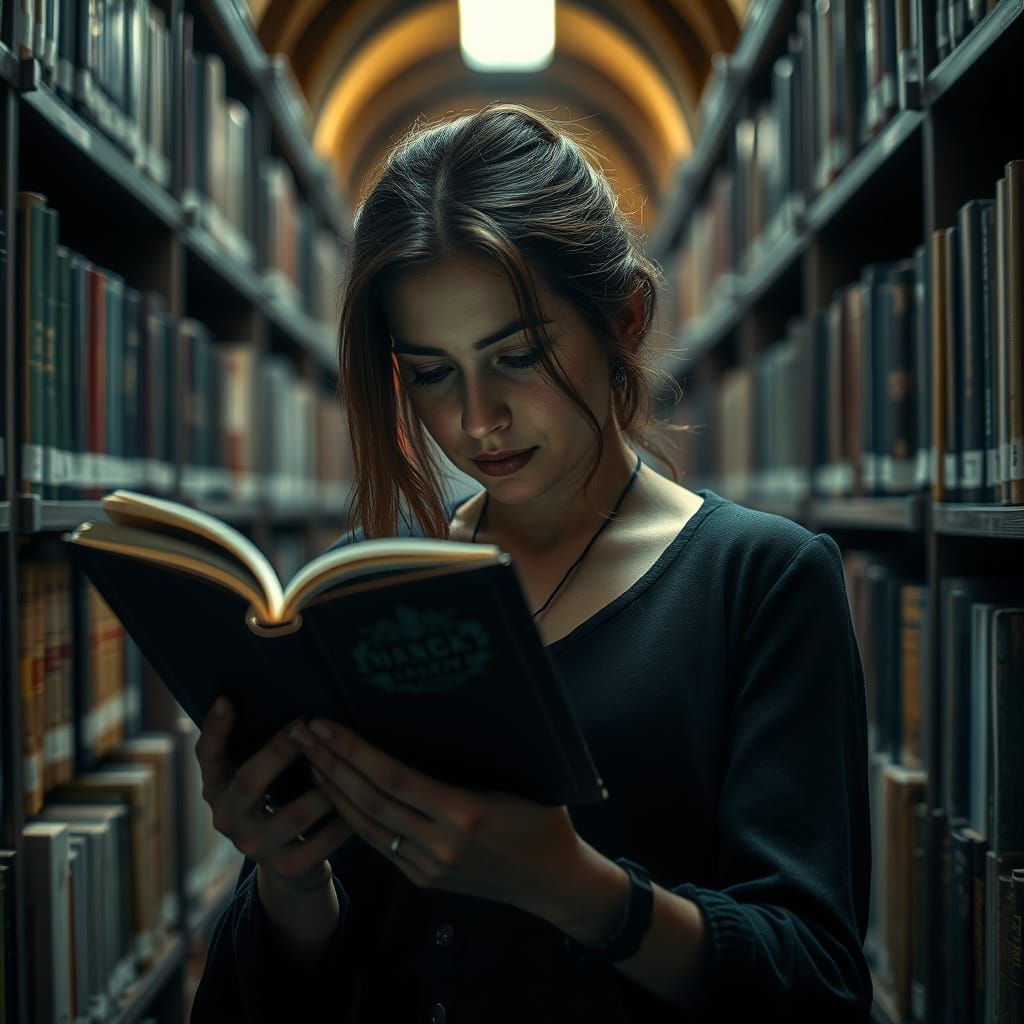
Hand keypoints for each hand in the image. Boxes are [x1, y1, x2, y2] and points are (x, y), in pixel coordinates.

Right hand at [194, 696, 354, 890]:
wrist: (292, 864)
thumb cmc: (277, 801)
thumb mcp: (259, 776)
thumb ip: (262, 747)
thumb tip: (282, 704)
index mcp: (219, 789)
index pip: (208, 757)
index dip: (214, 730)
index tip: (226, 699)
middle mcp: (229, 820)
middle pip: (249, 782)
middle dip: (279, 751)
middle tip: (305, 726)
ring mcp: (256, 847)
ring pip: (296, 815)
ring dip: (325, 787)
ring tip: (344, 765)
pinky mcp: (287, 868)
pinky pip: (323, 841)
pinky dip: (344, 820)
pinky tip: (361, 802)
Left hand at [289, 718, 586, 918]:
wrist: (556, 883)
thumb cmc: (545, 819)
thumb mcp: (521, 778)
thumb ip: (476, 757)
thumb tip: (437, 712)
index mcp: (466, 813)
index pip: (394, 778)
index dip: (354, 751)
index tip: (325, 725)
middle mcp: (441, 844)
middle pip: (370, 800)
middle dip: (330, 764)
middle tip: (301, 733)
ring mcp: (429, 866)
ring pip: (367, 826)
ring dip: (334, 791)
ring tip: (310, 759)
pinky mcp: (424, 879)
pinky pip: (380, 844)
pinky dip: (354, 817)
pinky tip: (338, 795)